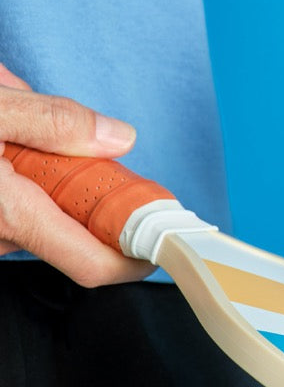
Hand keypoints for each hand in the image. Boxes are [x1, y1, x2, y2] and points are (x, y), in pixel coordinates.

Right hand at [0, 62, 155, 285]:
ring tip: (18, 131)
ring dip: (46, 178)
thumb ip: (52, 121)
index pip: (94, 266)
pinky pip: (10, 213)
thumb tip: (117, 137)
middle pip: (70, 234)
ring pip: (37, 219)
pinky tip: (5, 145)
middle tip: (85, 147)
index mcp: (7, 212)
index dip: (137, 261)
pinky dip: (19, 180)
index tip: (165, 242)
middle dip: (86, 192)